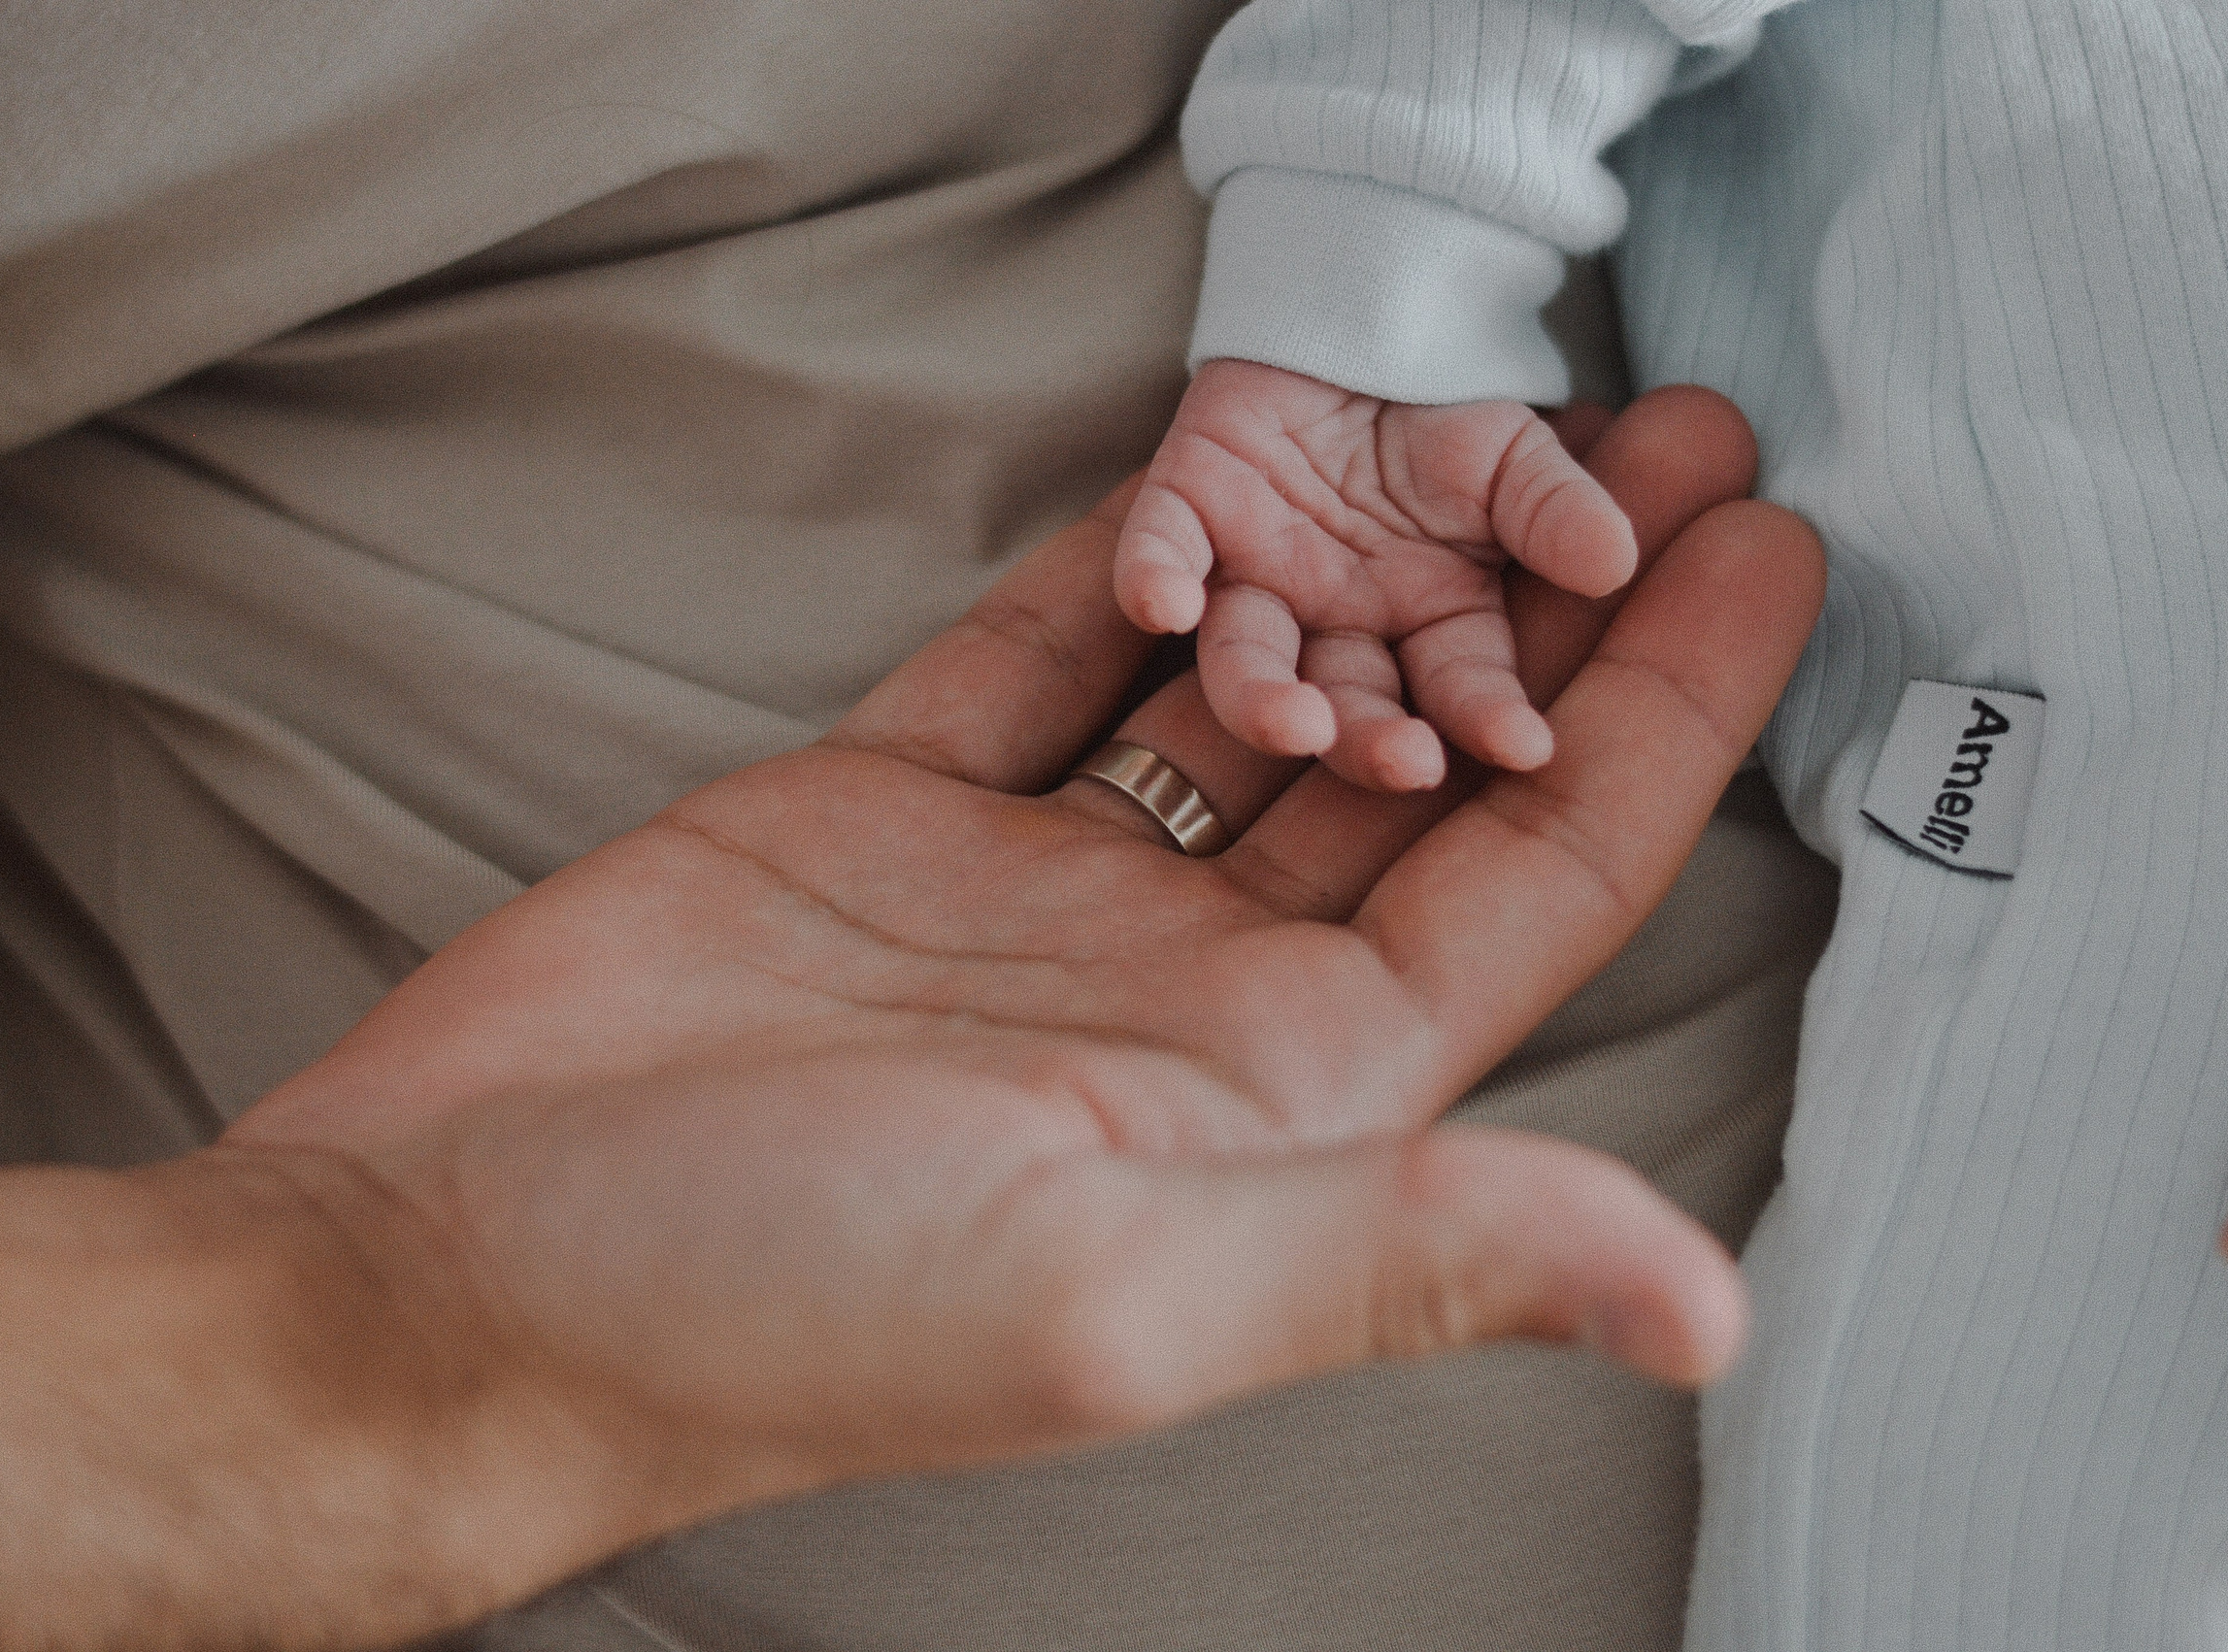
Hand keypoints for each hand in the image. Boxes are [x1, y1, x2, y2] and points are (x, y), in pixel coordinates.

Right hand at [229, 386, 1818, 1590]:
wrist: (460, 1261)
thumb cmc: (777, 1311)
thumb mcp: (1126, 1292)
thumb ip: (1408, 1252)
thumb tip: (1703, 1304)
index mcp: (1278, 1103)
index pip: (1532, 887)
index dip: (1666, 720)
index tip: (1767, 555)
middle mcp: (1179, 991)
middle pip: (1419, 758)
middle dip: (1545, 600)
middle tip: (1658, 435)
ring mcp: (1035, 892)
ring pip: (1249, 688)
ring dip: (1365, 557)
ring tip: (1485, 410)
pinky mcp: (888, 812)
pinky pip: (1051, 652)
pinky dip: (1140, 558)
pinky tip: (1228, 460)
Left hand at [1112, 359, 1638, 789]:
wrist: (1360, 323)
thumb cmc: (1443, 412)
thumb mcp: (1516, 455)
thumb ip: (1556, 511)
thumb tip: (1613, 562)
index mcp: (1423, 627)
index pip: (1458, 690)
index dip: (1487, 718)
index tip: (1525, 749)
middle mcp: (1331, 627)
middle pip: (1344, 703)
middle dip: (1371, 740)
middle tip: (1405, 764)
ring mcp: (1251, 581)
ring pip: (1243, 663)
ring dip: (1263, 699)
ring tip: (1293, 721)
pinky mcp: (1180, 517)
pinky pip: (1155, 557)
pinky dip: (1154, 580)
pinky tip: (1165, 606)